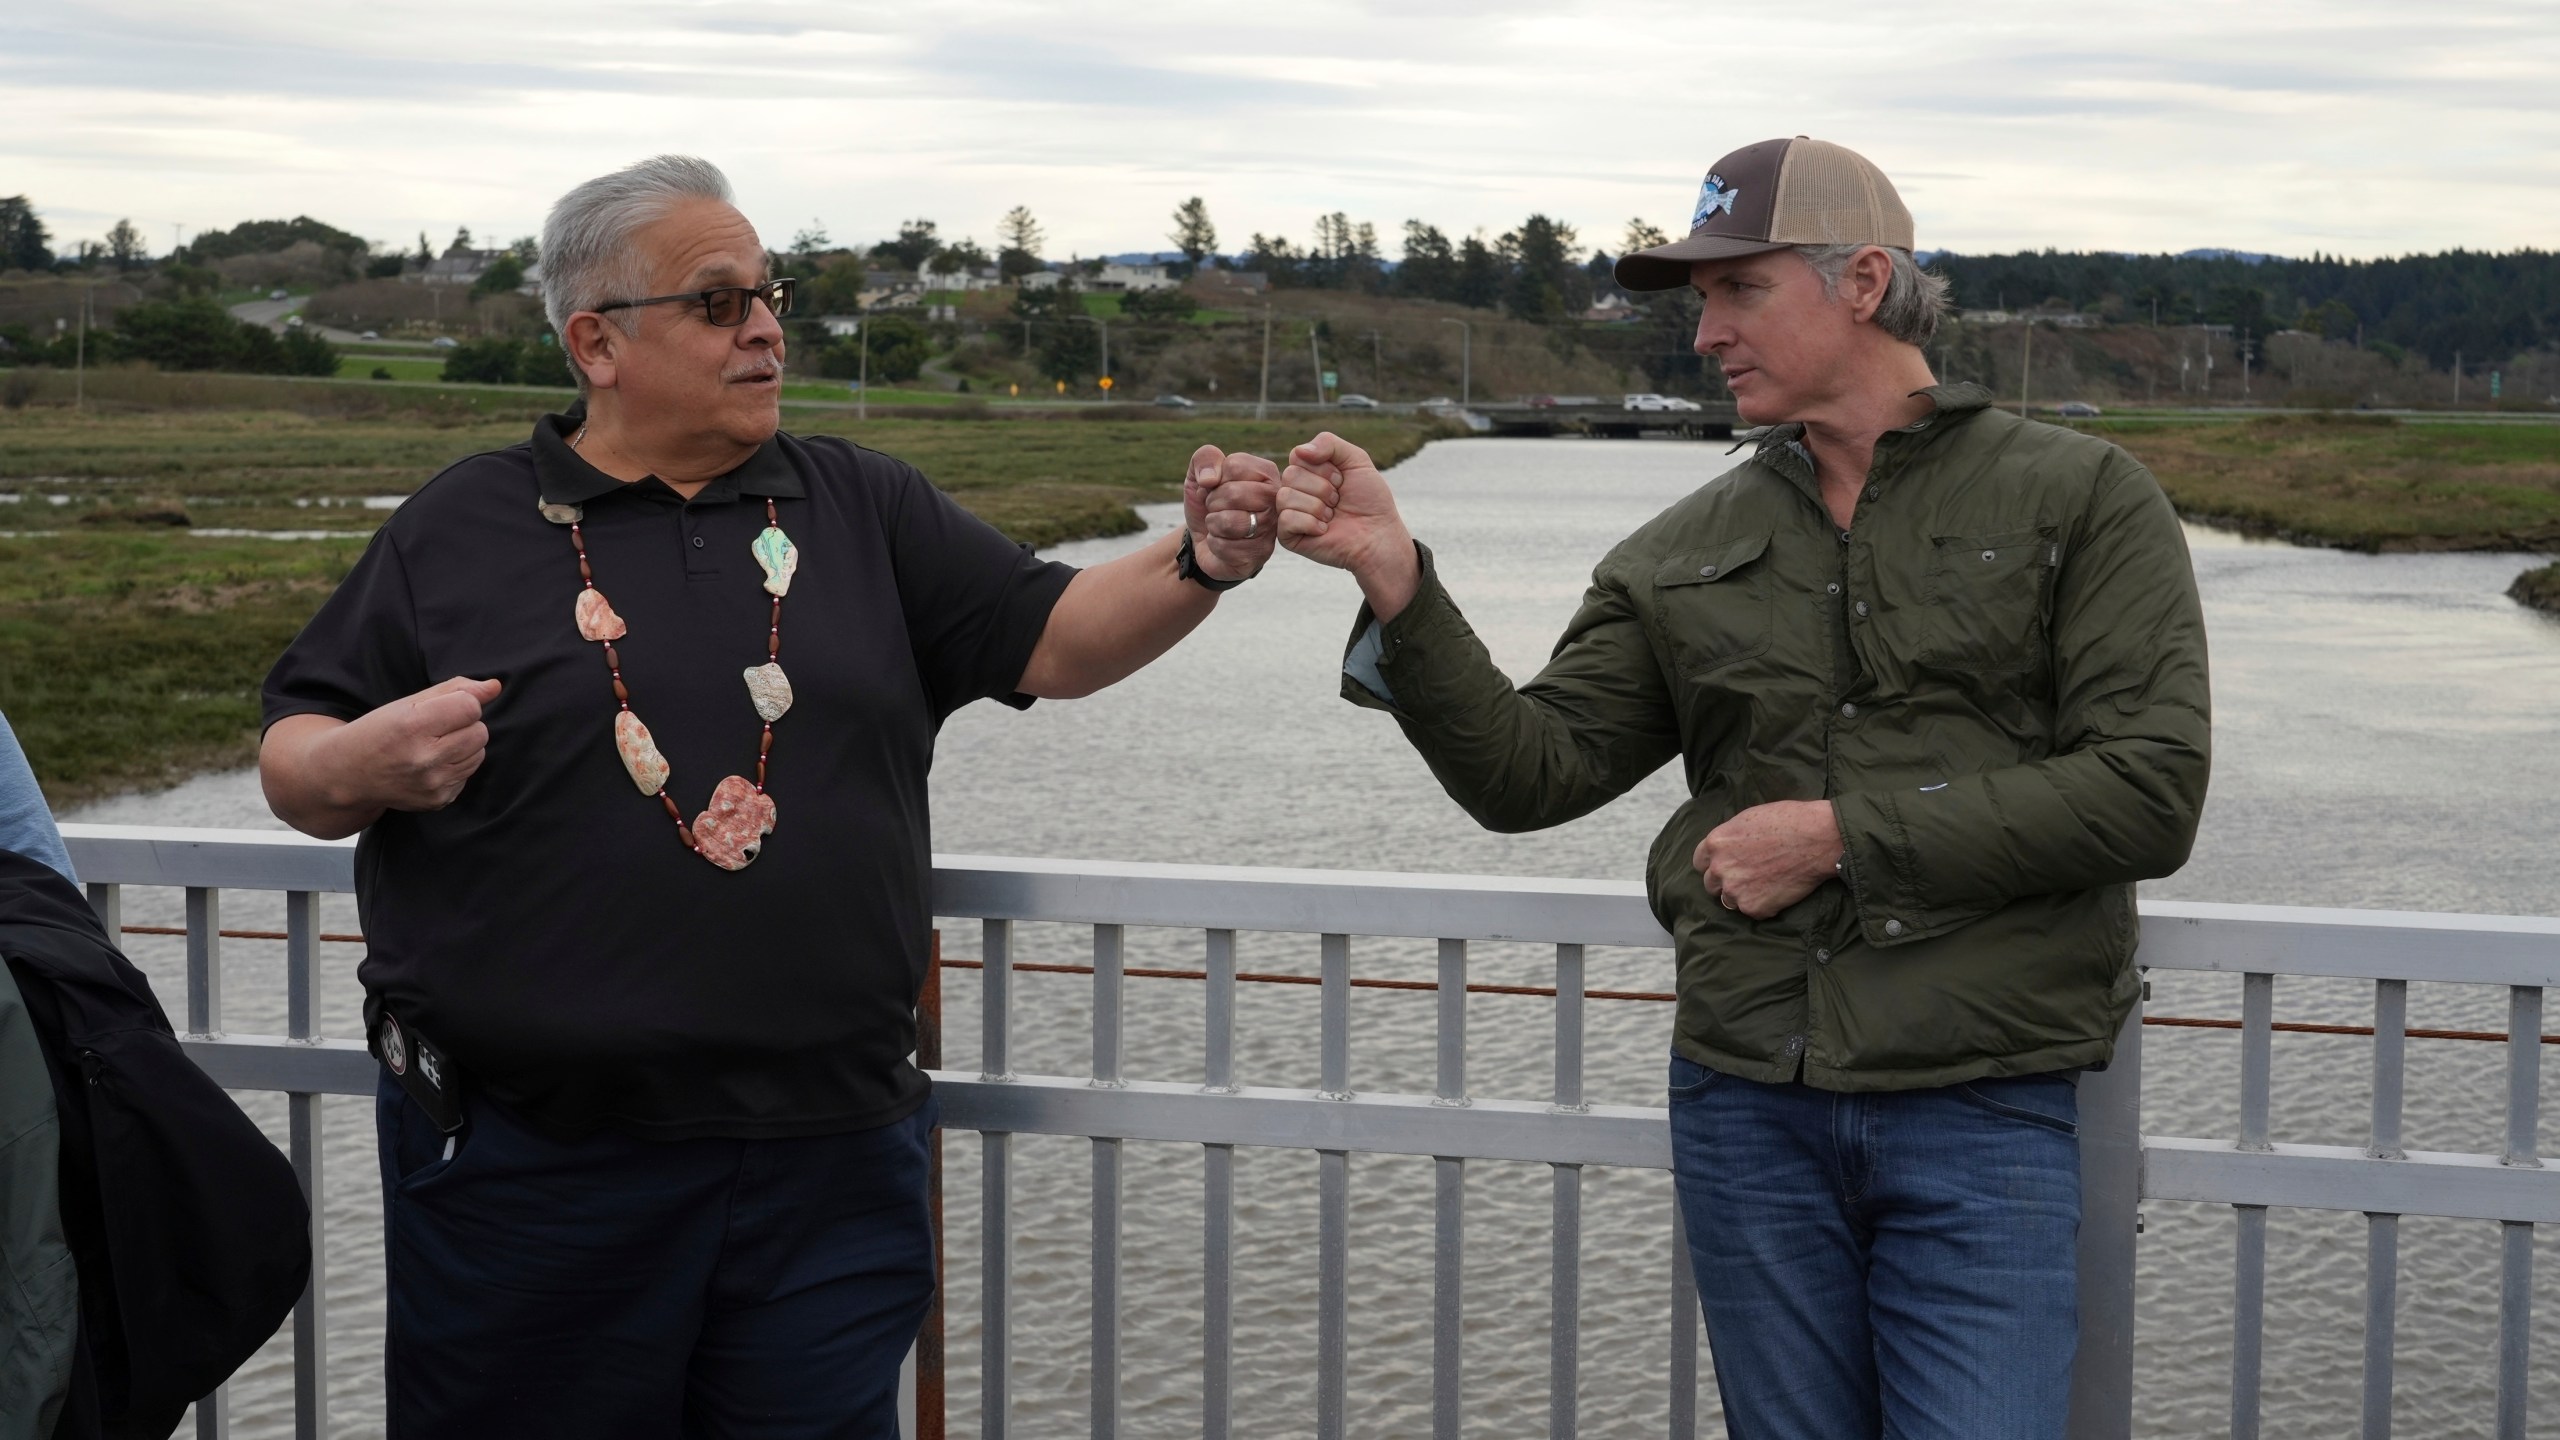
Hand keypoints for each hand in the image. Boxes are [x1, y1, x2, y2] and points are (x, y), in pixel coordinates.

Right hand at [329, 675, 501, 813]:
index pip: (470, 707)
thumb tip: (495, 686)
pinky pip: (468, 774)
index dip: (461, 703)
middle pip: (480, 732)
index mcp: (413, 726)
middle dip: (464, 725)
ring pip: (479, 754)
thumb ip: (456, 690)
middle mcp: (424, 758)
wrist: (348, 774)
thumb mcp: (409, 703)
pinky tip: (430, 765)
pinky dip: (455, 766)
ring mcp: (433, 783)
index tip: (443, 708)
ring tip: (433, 746)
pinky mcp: (439, 800)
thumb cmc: (380, 731)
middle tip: (436, 729)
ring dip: (463, 746)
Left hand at [1183, 444, 1279, 581]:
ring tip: (1219, 524)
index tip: (1217, 487)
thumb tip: (1209, 479)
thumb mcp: (1199, 475)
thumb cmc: (1209, 503)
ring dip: (1213, 523)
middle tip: (1216, 508)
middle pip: (1233, 493)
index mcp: (1267, 473)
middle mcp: (1276, 500)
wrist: (1203, 540)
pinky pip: (1223, 546)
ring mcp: (1270, 529)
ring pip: (1228, 521)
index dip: (1215, 478)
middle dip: (1212, 502)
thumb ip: (1204, 459)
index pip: (1235, 465)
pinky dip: (1214, 544)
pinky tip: (1224, 543)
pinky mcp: (1259, 554)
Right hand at [1277, 431, 1418, 618]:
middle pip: (1291, 474)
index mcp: (1307, 472)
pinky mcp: (1288, 536)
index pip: (1297, 456)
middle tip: (1338, 501)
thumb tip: (1299, 451)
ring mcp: (1289, 513)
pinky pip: (1286, 519)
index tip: (1342, 480)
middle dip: (1323, 488)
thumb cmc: (1369, 500)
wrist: (1377, 535)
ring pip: (1286, 496)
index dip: (1324, 468)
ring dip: (1318, 507)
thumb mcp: (1356, 460)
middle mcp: (1295, 490)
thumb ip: (1328, 443)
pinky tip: (1324, 530)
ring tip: (1332, 516)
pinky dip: (1311, 524)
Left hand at [1693, 799, 1843, 919]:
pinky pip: (1753, 911)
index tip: (1726, 865)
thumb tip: (1727, 847)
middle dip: (1725, 881)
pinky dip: (1764, 905)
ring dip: (1742, 895)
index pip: (1699, 862)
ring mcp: (1735, 890)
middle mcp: (1720, 868)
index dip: (1713, 864)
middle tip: (1748, 876)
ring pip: (1729, 900)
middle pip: (1711, 884)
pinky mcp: (1754, 908)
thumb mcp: (1748, 818)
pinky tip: (1779, 890)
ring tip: (1765, 884)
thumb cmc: (1788, 821)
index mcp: (1716, 843)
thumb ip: (1731, 837)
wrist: (1816, 839)